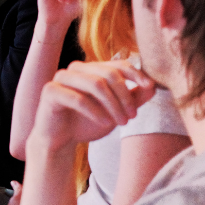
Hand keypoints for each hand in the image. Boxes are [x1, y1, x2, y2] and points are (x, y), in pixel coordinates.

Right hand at [28, 61, 157, 151]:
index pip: (117, 64)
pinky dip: (95, 112)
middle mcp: (75, 69)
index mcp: (91, 69)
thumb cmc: (86, 123)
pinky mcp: (50, 91)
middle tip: (133, 116)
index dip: (135, 73)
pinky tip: (105, 123)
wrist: (59, 140)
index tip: (149, 86)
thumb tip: (153, 86)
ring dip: (113, 105)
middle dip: (125, 95)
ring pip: (95, 83)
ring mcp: (61, 78)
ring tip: (122, 122)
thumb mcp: (115, 111)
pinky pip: (78, 98)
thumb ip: (132, 98)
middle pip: (108, 73)